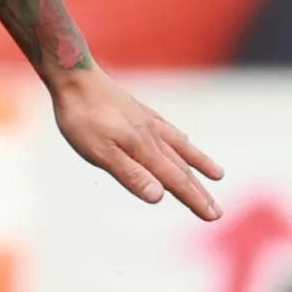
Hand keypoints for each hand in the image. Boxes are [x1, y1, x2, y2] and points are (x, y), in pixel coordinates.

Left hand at [48, 61, 222, 220]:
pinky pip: (167, 128)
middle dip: (199, 191)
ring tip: (217, 174)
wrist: (74, 74)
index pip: (176, 181)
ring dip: (199, 163)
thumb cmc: (82, 116)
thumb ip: (131, 174)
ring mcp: (145, 120)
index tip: (214, 216)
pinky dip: (180, 139)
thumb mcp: (100, 151)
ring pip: (180, 146)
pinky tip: (184, 139)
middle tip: (217, 212)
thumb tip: (160, 197)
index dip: (195, 200)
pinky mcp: (137, 109)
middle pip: (182, 168)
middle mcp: (151, 135)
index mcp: (144, 149)